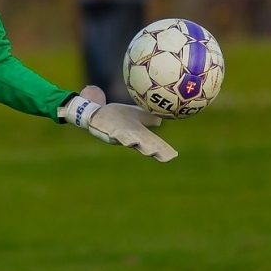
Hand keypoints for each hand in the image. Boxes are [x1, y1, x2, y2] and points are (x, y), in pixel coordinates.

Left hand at [59, 87, 176, 161]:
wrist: (96, 113)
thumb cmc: (117, 116)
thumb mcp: (136, 115)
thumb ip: (147, 118)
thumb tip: (161, 120)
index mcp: (138, 134)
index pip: (153, 142)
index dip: (163, 149)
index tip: (174, 155)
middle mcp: (131, 137)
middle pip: (145, 145)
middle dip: (155, 151)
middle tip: (166, 157)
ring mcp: (120, 136)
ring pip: (132, 142)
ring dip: (141, 146)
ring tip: (149, 151)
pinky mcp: (109, 132)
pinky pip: (117, 135)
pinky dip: (123, 138)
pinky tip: (129, 141)